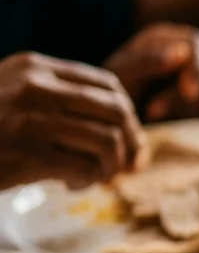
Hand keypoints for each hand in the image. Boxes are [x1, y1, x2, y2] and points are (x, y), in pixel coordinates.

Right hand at [0, 52, 141, 189]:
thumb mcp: (14, 96)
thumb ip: (57, 98)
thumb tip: (124, 124)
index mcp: (35, 68)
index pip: (107, 84)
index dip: (128, 114)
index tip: (129, 138)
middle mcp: (35, 88)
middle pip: (116, 112)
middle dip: (130, 142)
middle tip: (125, 164)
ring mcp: (31, 120)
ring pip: (107, 141)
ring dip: (110, 166)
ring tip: (94, 177)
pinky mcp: (27, 154)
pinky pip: (86, 167)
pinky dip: (89, 180)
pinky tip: (73, 184)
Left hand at [104, 24, 198, 120]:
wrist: (104, 117)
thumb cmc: (108, 89)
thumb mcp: (123, 73)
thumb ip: (149, 61)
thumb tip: (181, 53)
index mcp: (165, 39)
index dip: (198, 67)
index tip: (187, 91)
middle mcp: (183, 56)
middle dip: (193, 89)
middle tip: (162, 108)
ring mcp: (192, 80)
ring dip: (185, 105)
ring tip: (151, 113)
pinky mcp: (195, 104)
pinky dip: (185, 118)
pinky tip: (160, 121)